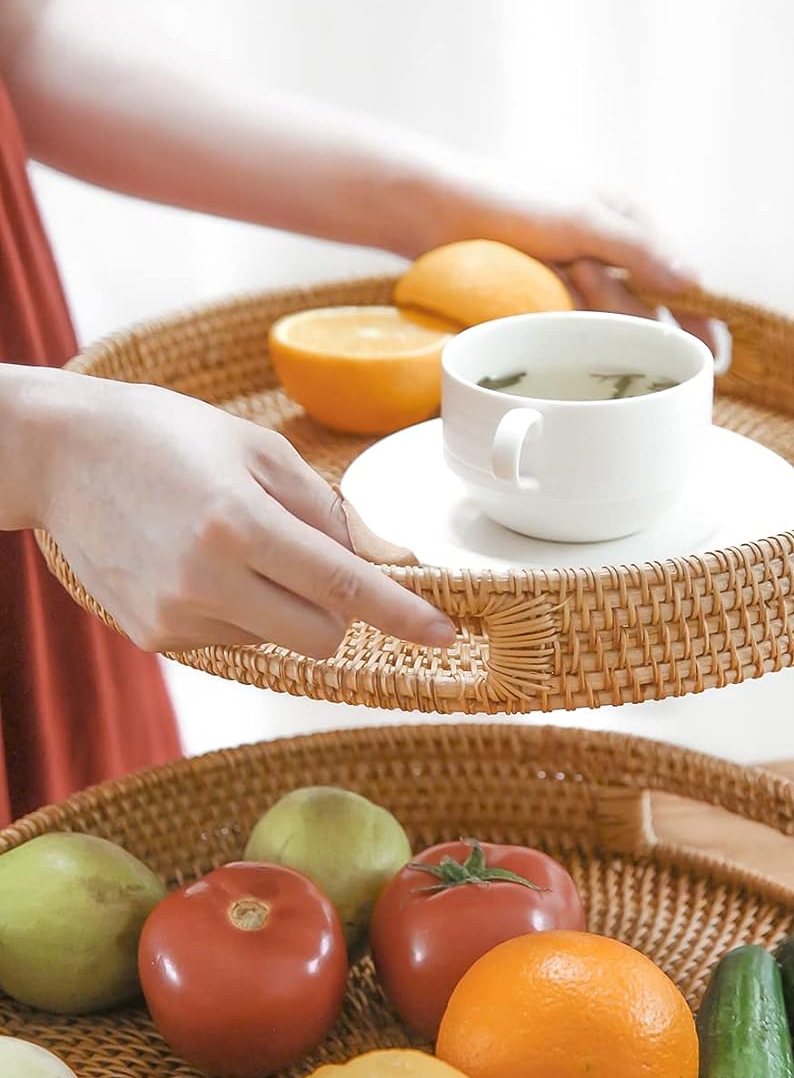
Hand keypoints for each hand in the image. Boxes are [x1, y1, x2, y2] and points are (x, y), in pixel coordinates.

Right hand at [27, 371, 454, 656]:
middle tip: (315, 559)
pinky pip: (234, 639)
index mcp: (239, 523)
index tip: (445, 633)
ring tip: (232, 543)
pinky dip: (240, 610)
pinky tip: (202, 563)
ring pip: (277, 640)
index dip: (402, 614)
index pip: (343, 587)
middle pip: (320, 637)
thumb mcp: (261, 452)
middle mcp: (205, 580)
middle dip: (339, 611)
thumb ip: (334, 512)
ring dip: (283, 605)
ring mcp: (175, 616)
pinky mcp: (153, 635)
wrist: (64, 454)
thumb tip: (395, 562)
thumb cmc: (170, 436)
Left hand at [411, 171, 714, 351]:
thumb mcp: (579, 221)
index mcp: (627, 220)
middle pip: (644, 305)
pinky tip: (559, 327)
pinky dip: (569, 329)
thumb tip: (695, 282)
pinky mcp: (543, 298)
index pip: (677, 275)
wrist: (429, 209)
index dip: (698, 316)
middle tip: (597, 296)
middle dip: (629, 313)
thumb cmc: (506, 201)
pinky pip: (572, 327)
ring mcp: (574, 277)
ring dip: (592, 313)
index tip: (714, 359)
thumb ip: (637, 252)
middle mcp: (608, 250)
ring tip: (559, 280)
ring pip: (607, 320)